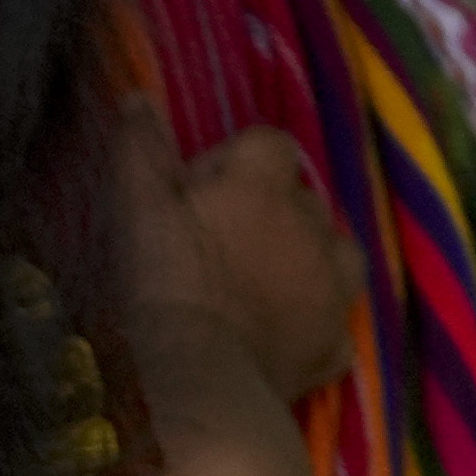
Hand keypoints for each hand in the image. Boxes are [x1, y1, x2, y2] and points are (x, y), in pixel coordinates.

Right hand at [160, 122, 352, 408]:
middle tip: (220, 245)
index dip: (232, 162)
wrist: (206, 379)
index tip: (194, 194)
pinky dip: (315, 324)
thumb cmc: (167, 285)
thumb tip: (139, 97)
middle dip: (269, 212)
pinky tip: (287, 337)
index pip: (267, 144)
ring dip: (308, 259)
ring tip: (266, 284)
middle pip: (301, 198)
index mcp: (264, 185)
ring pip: (334, 252)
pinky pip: (334, 322)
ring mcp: (333, 284)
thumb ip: (140, 150)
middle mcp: (312, 224)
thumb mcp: (138, 210)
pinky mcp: (336, 340)